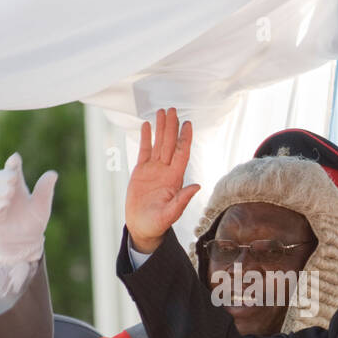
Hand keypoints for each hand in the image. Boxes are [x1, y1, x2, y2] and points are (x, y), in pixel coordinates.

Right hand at [0, 152, 56, 264]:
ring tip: (10, 191)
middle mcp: (3, 192)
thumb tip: (53, 173)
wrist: (25, 244)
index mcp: (16, 186)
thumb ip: (44, 190)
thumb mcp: (42, 206)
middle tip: (12, 177)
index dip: (13, 164)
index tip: (15, 159)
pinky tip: (4, 204)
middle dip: (4, 176)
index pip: (12, 170)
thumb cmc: (32, 222)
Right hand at [125, 107, 198, 252]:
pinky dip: (145, 138)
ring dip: (160, 128)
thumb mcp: (170, 214)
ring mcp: (153, 170)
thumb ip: (182, 200)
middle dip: (172, 127)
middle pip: (170, 144)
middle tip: (173, 110)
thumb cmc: (157, 224)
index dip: (185, 139)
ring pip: (158, 144)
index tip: (188, 124)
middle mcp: (166, 171)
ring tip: (161, 112)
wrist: (142, 227)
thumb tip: (197, 187)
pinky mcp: (141, 171)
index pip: (181, 154)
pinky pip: (144, 151)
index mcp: (174, 179)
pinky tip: (146, 126)